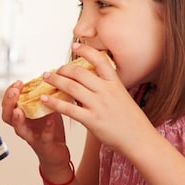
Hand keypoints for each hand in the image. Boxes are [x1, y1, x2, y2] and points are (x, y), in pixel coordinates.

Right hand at [1, 80, 70, 166]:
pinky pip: (43, 138)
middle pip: (7, 115)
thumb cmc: (50, 129)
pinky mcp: (44, 145)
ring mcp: (31, 136)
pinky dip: (46, 129)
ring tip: (19, 110)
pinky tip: (50, 121)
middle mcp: (22, 126)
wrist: (58, 153)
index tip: (18, 82)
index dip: (10, 93)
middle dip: (9, 102)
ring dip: (18, 119)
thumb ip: (44, 96)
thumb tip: (50, 75)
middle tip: (14, 92)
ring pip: (19, 129)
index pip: (8, 103)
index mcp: (21, 115)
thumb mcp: (46, 108)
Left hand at [40, 43, 157, 156]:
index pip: (99, 60)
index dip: (85, 50)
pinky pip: (68, 108)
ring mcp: (98, 105)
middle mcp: (106, 91)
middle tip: (53, 70)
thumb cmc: (132, 121)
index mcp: (115, 83)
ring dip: (55, 81)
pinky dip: (54, 103)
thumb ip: (107, 89)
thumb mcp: (123, 97)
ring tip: (46, 78)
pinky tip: (45, 100)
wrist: (140, 139)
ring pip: (71, 87)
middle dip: (63, 69)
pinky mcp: (92, 120)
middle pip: (79, 73)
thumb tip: (91, 83)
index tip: (75, 45)